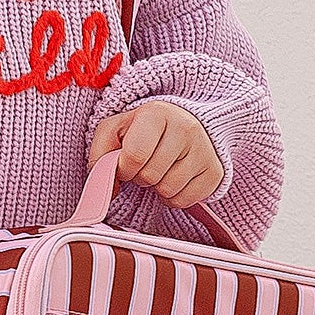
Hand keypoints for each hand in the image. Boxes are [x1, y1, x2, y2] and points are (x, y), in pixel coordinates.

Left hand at [88, 99, 221, 210]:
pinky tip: (174, 179)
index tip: (125, 165)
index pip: (134, 156)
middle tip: (145, 165)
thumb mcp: (114, 131)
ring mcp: (204, 150)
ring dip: (156, 188)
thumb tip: (106, 190)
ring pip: (168, 190)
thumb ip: (100, 155)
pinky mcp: (214, 172)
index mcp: (156, 113)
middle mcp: (185, 128)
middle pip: (150, 176)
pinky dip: (172, 197)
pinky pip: (184, 201)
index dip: (123, 169)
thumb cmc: (142, 130)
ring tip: (160, 170)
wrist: (183, 124)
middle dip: (140, 177)